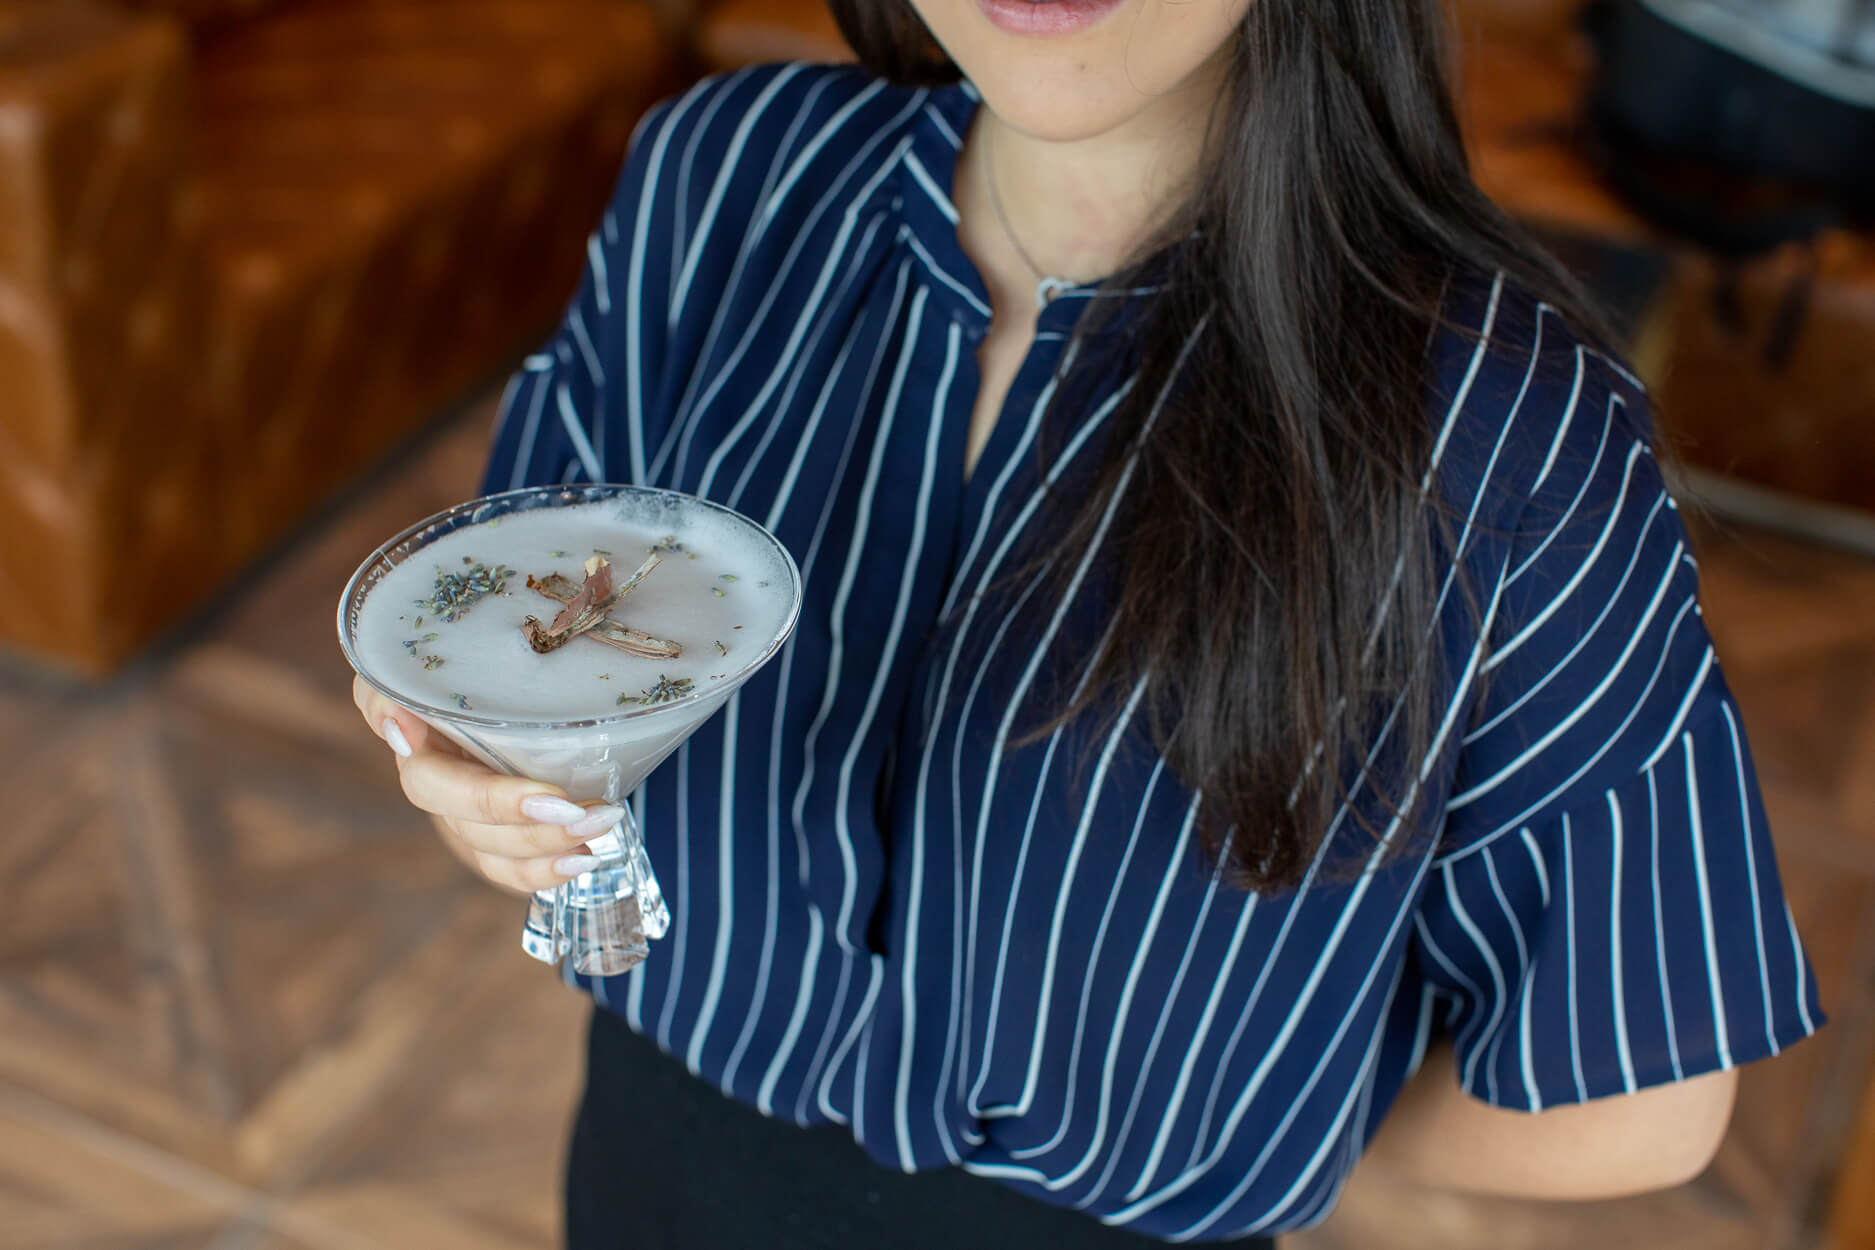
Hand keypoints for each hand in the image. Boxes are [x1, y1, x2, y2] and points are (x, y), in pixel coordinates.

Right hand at [352, 675, 624, 894]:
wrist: (516, 662)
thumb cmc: (474, 658)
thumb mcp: (438, 653)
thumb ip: (395, 686)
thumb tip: (399, 732)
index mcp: (419, 739)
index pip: (429, 779)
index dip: (479, 793)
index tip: (542, 796)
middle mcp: (439, 783)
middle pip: (466, 821)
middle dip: (523, 822)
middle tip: (578, 811)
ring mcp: (465, 814)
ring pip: (492, 850)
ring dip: (546, 846)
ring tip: (598, 825)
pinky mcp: (496, 834)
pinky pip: (509, 868)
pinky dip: (544, 872)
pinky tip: (580, 860)